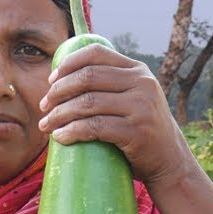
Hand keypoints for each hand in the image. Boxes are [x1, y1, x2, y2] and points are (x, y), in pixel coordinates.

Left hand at [37, 44, 195, 190]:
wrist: (170, 160)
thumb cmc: (141, 129)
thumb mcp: (133, 97)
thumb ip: (111, 84)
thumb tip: (63, 78)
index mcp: (137, 70)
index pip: (96, 53)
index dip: (68, 64)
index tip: (51, 81)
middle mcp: (141, 83)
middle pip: (87, 77)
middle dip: (58, 92)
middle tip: (43, 106)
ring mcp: (141, 107)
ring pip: (87, 103)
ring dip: (59, 114)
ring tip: (46, 125)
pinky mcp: (136, 131)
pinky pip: (94, 127)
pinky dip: (72, 131)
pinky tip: (60, 137)